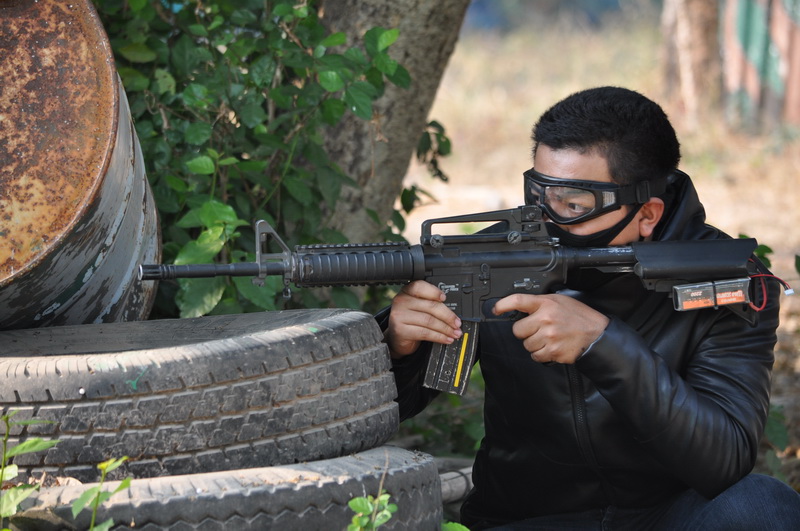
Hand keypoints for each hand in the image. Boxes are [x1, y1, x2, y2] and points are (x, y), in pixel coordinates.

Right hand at [384, 280, 461, 358]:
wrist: (397, 337)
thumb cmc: (411, 320)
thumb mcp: (418, 307)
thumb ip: (431, 303)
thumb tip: (453, 312)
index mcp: (407, 291)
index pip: (420, 287)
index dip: (434, 292)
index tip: (445, 298)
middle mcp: (401, 301)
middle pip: (429, 306)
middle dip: (448, 316)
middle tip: (457, 323)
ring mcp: (399, 316)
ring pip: (429, 321)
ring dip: (446, 328)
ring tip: (455, 333)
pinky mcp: (401, 330)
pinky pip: (425, 333)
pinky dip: (439, 337)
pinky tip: (446, 339)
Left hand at [493, 293, 608, 363]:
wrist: (597, 335)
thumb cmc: (578, 317)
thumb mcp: (560, 301)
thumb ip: (540, 303)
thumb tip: (521, 308)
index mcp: (546, 304)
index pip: (518, 301)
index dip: (503, 305)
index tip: (496, 309)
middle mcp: (546, 319)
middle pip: (517, 330)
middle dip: (525, 331)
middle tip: (538, 329)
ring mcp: (549, 336)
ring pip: (526, 345)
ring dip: (534, 344)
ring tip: (549, 338)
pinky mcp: (552, 351)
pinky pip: (535, 356)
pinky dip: (541, 354)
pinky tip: (551, 347)